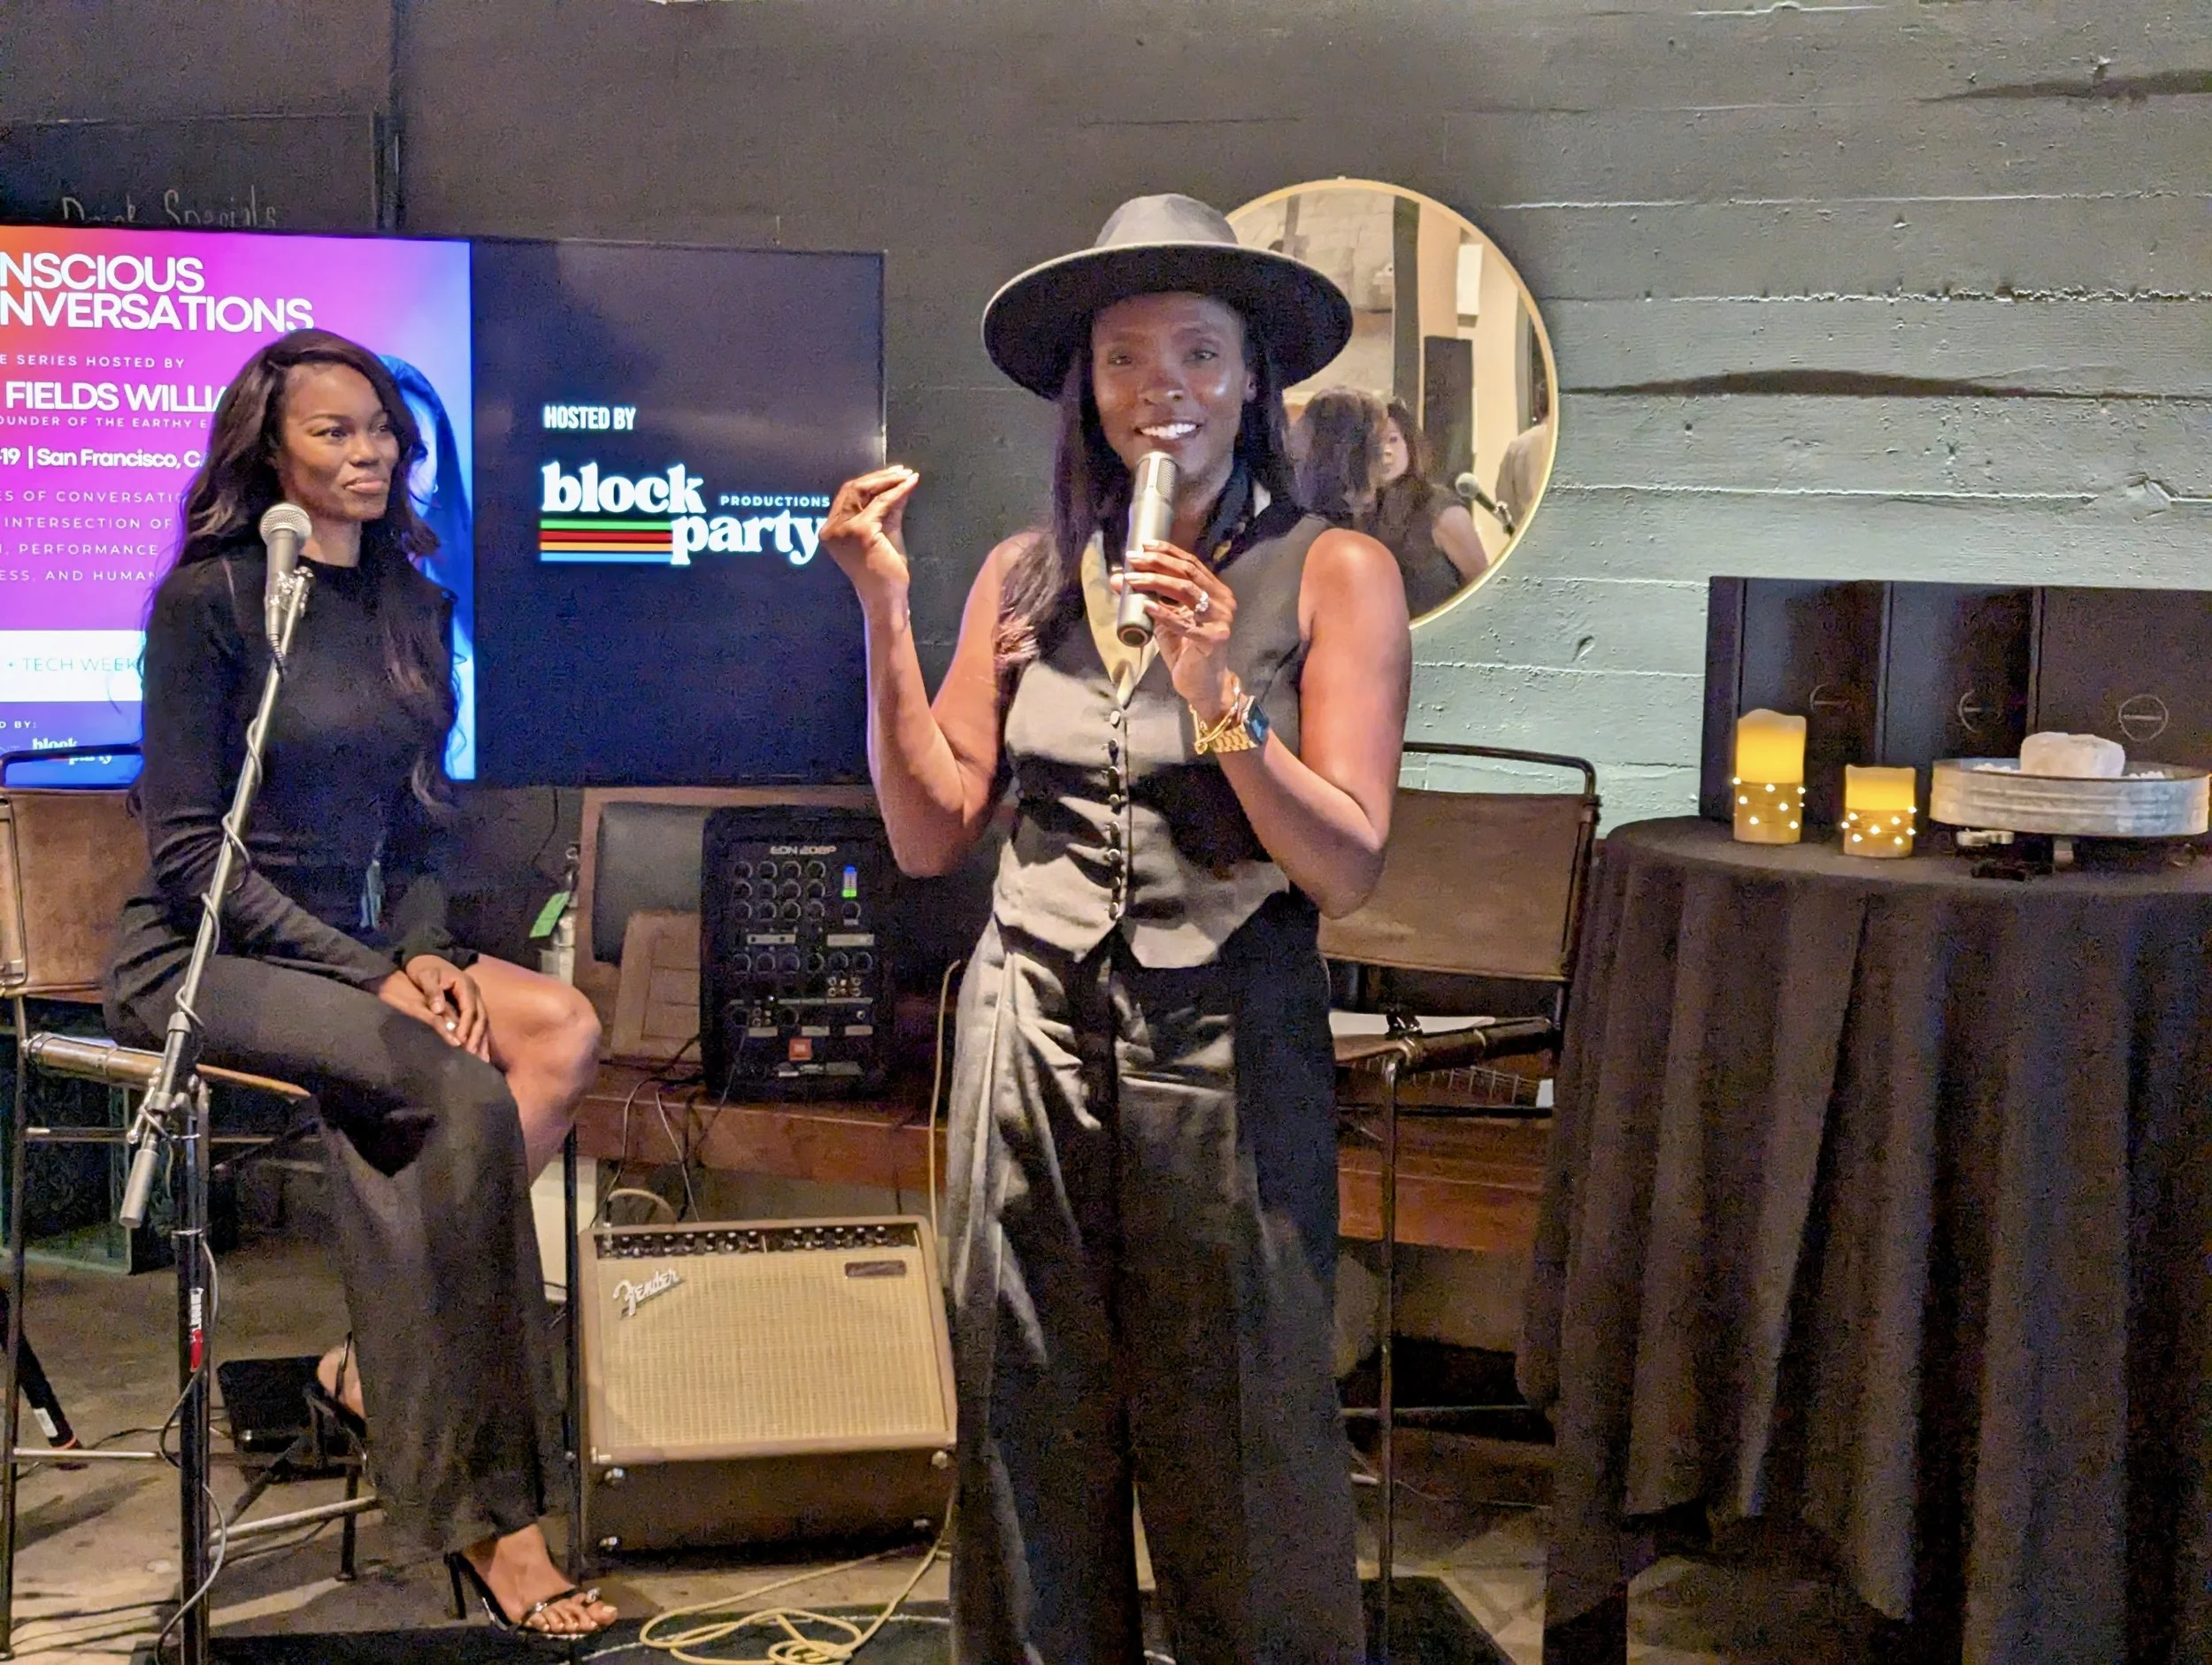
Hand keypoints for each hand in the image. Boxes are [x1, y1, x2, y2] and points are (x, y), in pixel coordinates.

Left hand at [400, 955, 491, 1059]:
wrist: (426, 959)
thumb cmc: (424, 968)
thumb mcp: (425, 976)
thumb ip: (432, 992)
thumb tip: (437, 1009)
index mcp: (465, 984)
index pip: (469, 1008)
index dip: (466, 1025)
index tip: (460, 1042)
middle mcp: (474, 992)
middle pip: (481, 1017)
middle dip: (477, 1037)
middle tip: (473, 1056)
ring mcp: (475, 998)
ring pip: (483, 1021)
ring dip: (482, 1040)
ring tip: (482, 1060)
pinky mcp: (471, 1004)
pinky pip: (479, 1022)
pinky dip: (481, 1037)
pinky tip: (481, 1052)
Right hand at [819, 466, 920, 611]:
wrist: (887, 599)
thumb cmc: (886, 572)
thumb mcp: (885, 532)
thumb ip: (888, 508)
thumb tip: (898, 483)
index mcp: (832, 529)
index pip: (849, 495)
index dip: (871, 481)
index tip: (893, 474)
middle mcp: (832, 528)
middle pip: (853, 489)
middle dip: (880, 477)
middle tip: (902, 471)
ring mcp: (843, 529)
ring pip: (865, 491)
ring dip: (889, 481)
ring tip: (907, 476)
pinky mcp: (860, 531)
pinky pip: (881, 503)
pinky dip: (897, 492)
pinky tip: (910, 485)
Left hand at [1111, 540, 1237, 719]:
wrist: (1202, 685)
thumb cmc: (1186, 651)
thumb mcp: (1165, 621)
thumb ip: (1147, 600)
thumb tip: (1117, 579)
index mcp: (1215, 592)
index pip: (1191, 564)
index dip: (1167, 552)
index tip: (1142, 546)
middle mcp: (1222, 601)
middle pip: (1188, 573)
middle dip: (1157, 563)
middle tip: (1132, 561)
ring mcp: (1220, 619)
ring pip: (1186, 591)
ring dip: (1155, 582)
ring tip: (1131, 580)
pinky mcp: (1213, 639)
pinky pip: (1184, 623)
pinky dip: (1163, 613)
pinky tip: (1146, 606)